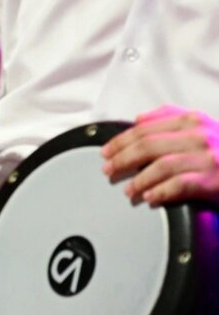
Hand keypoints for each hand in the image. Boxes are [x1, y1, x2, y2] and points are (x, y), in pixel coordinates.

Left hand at [101, 106, 218, 206]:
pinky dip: (161, 191)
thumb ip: (171, 118)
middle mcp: (199, 135)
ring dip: (139, 180)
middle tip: (108, 171)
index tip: (106, 151)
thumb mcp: (203, 125)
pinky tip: (150, 197)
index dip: (120, 140)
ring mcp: (208, 157)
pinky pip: (179, 185)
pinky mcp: (214, 179)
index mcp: (192, 120)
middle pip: (147, 145)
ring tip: (128, 190)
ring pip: (160, 166)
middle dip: (122, 159)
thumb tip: (138, 119)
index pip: (144, 128)